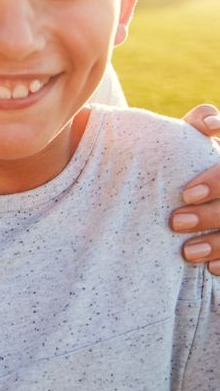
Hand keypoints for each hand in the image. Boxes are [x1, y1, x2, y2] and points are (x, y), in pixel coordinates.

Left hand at [172, 105, 219, 273]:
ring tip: (187, 252)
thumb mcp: (195, 138)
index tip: (184, 194)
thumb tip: (211, 124)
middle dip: (209, 216)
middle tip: (175, 222)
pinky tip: (209, 268)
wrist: (195, 189)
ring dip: (218, 243)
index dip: (215, 182)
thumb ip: (201, 122)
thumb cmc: (191, 158)